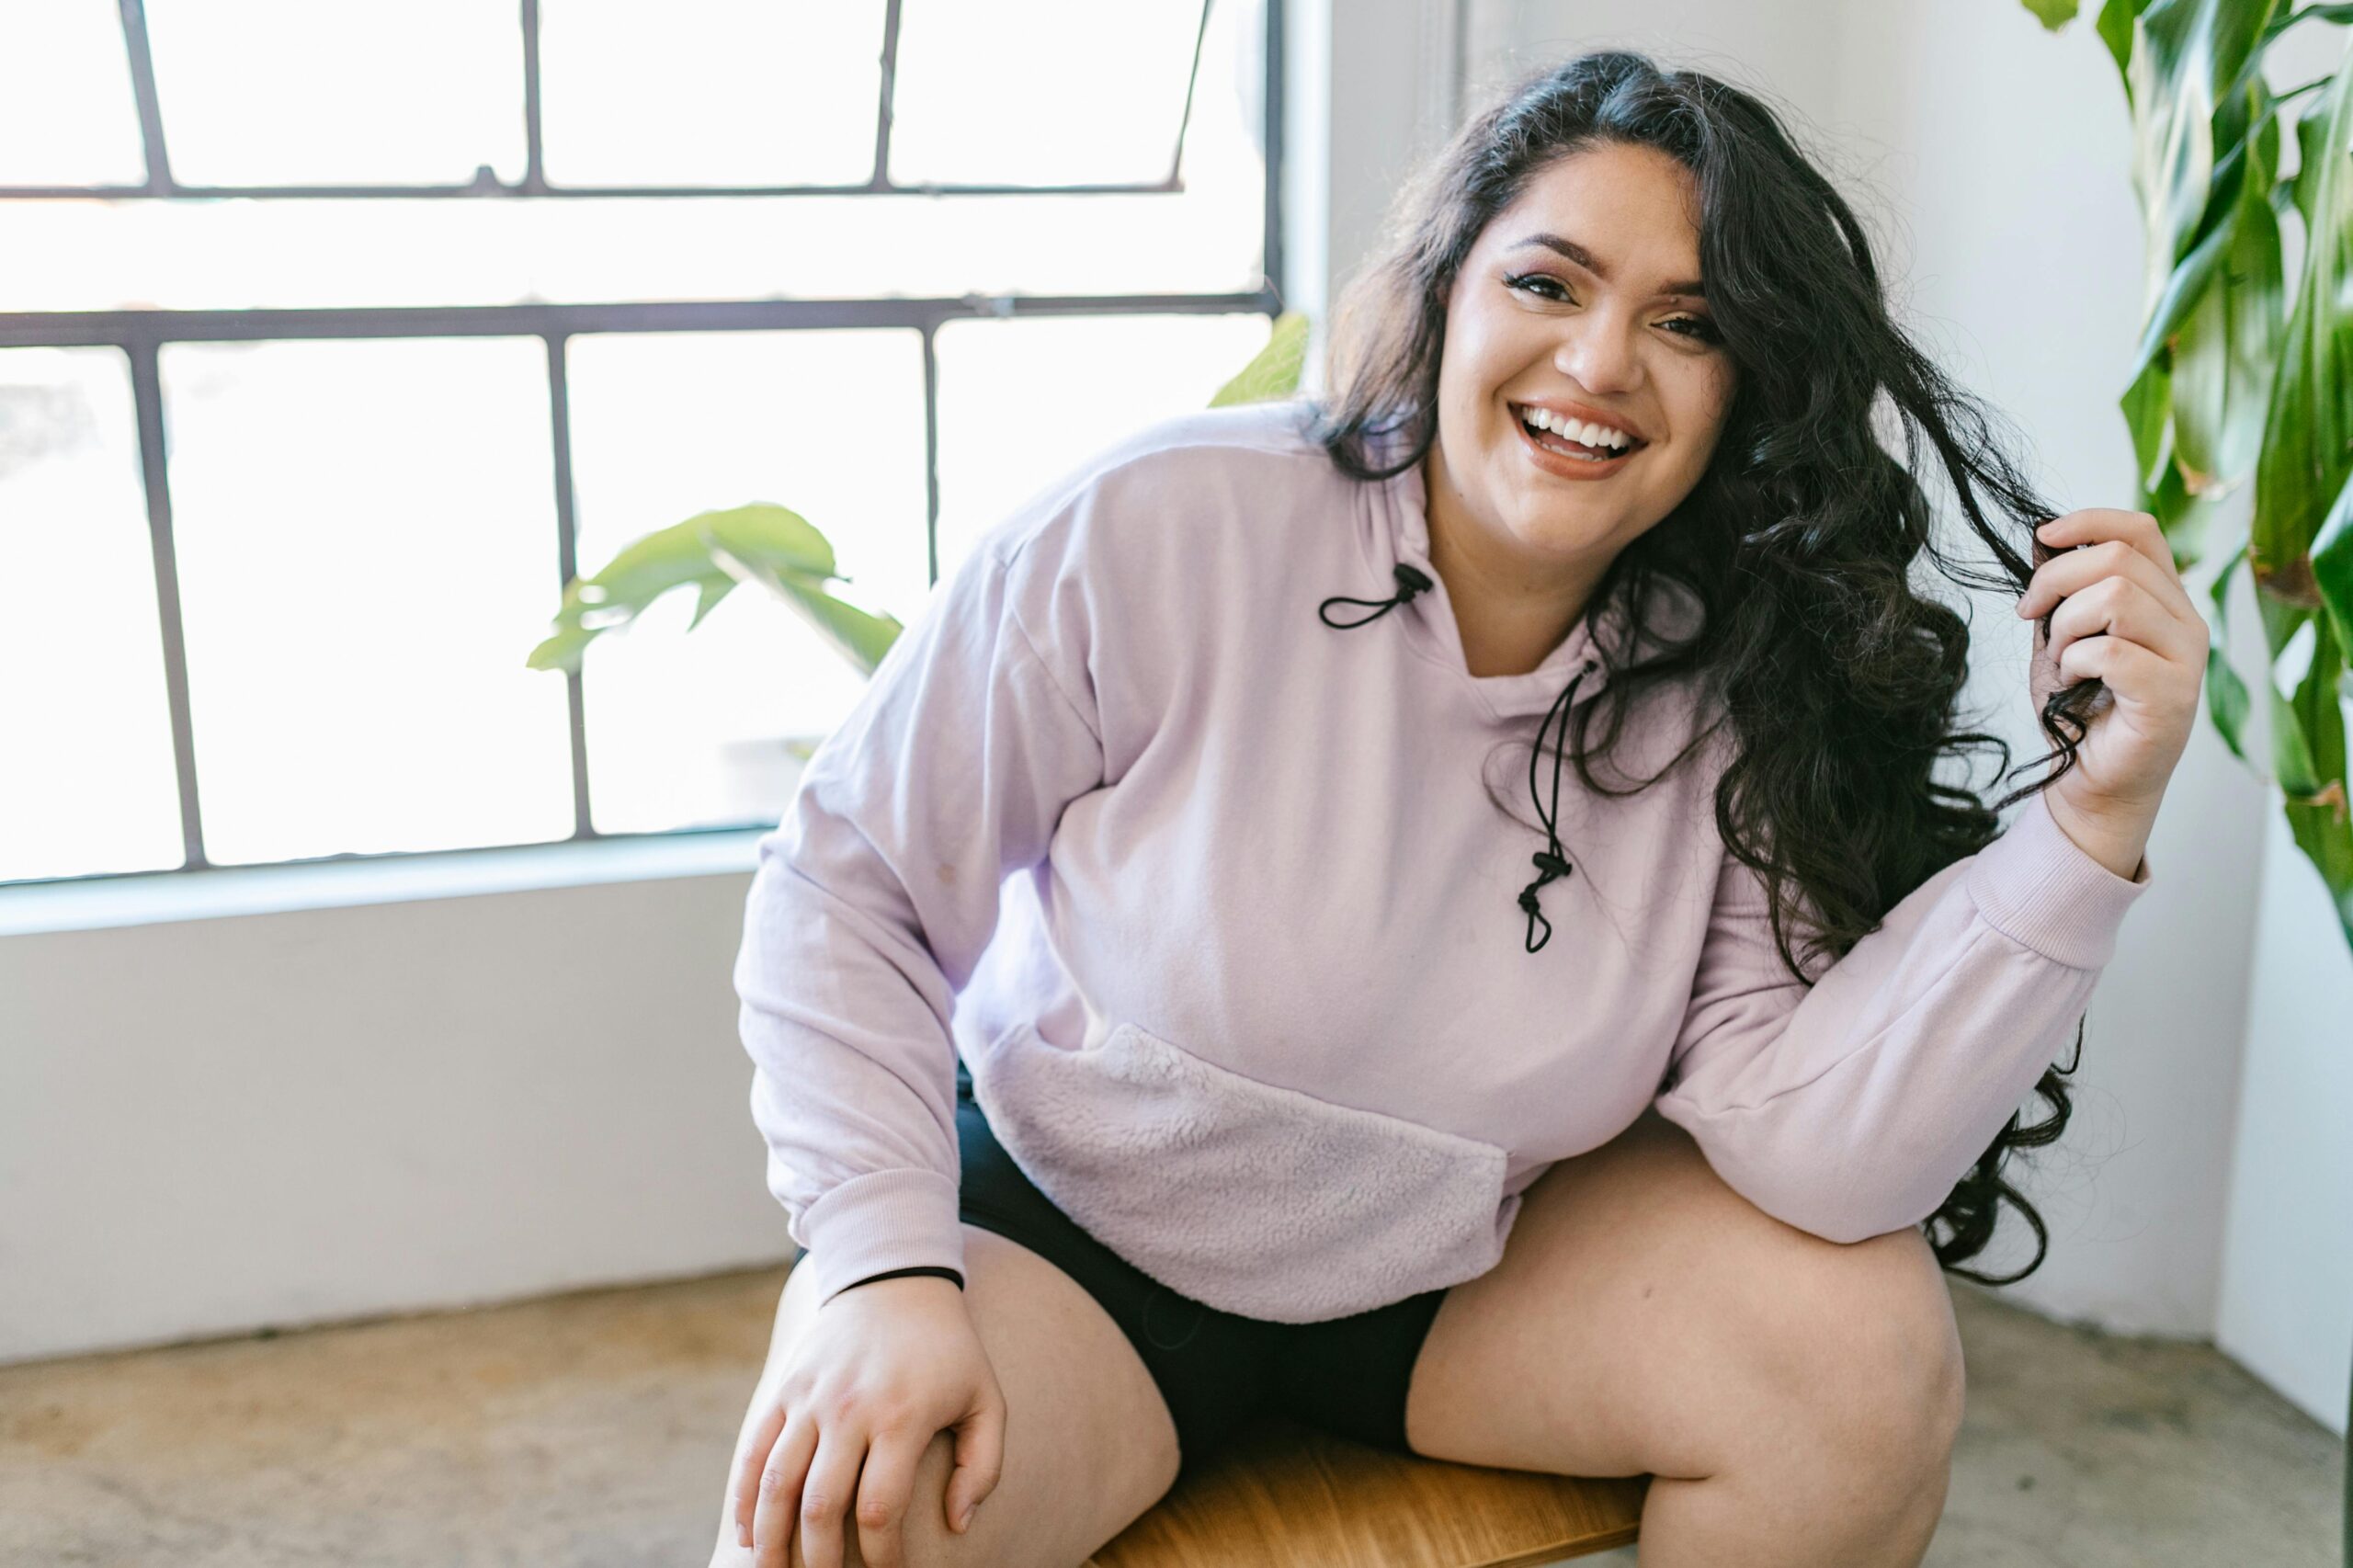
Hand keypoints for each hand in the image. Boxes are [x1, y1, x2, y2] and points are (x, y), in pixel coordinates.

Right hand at [730, 1275, 1004, 1567]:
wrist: (894, 1279)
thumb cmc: (949, 1351)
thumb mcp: (986, 1399)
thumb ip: (981, 1466)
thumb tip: (958, 1525)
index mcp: (902, 1417)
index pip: (880, 1509)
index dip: (882, 1557)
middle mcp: (849, 1409)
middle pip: (820, 1507)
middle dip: (820, 1562)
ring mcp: (810, 1398)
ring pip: (776, 1485)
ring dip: (770, 1542)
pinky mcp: (785, 1390)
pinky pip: (752, 1453)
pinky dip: (744, 1500)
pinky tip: (746, 1535)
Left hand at [2013, 507, 2202, 879]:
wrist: (2089, 781)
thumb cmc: (2077, 710)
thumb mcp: (2060, 639)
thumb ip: (2062, 595)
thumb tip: (2045, 542)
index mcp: (2164, 599)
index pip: (2140, 530)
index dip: (2088, 521)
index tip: (2043, 538)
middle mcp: (2186, 621)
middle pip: (2118, 558)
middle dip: (2055, 581)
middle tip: (2031, 616)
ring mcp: (2186, 658)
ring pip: (2116, 597)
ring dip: (2066, 627)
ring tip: (2061, 660)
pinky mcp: (2172, 695)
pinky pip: (2111, 651)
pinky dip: (2074, 662)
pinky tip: (2072, 683)